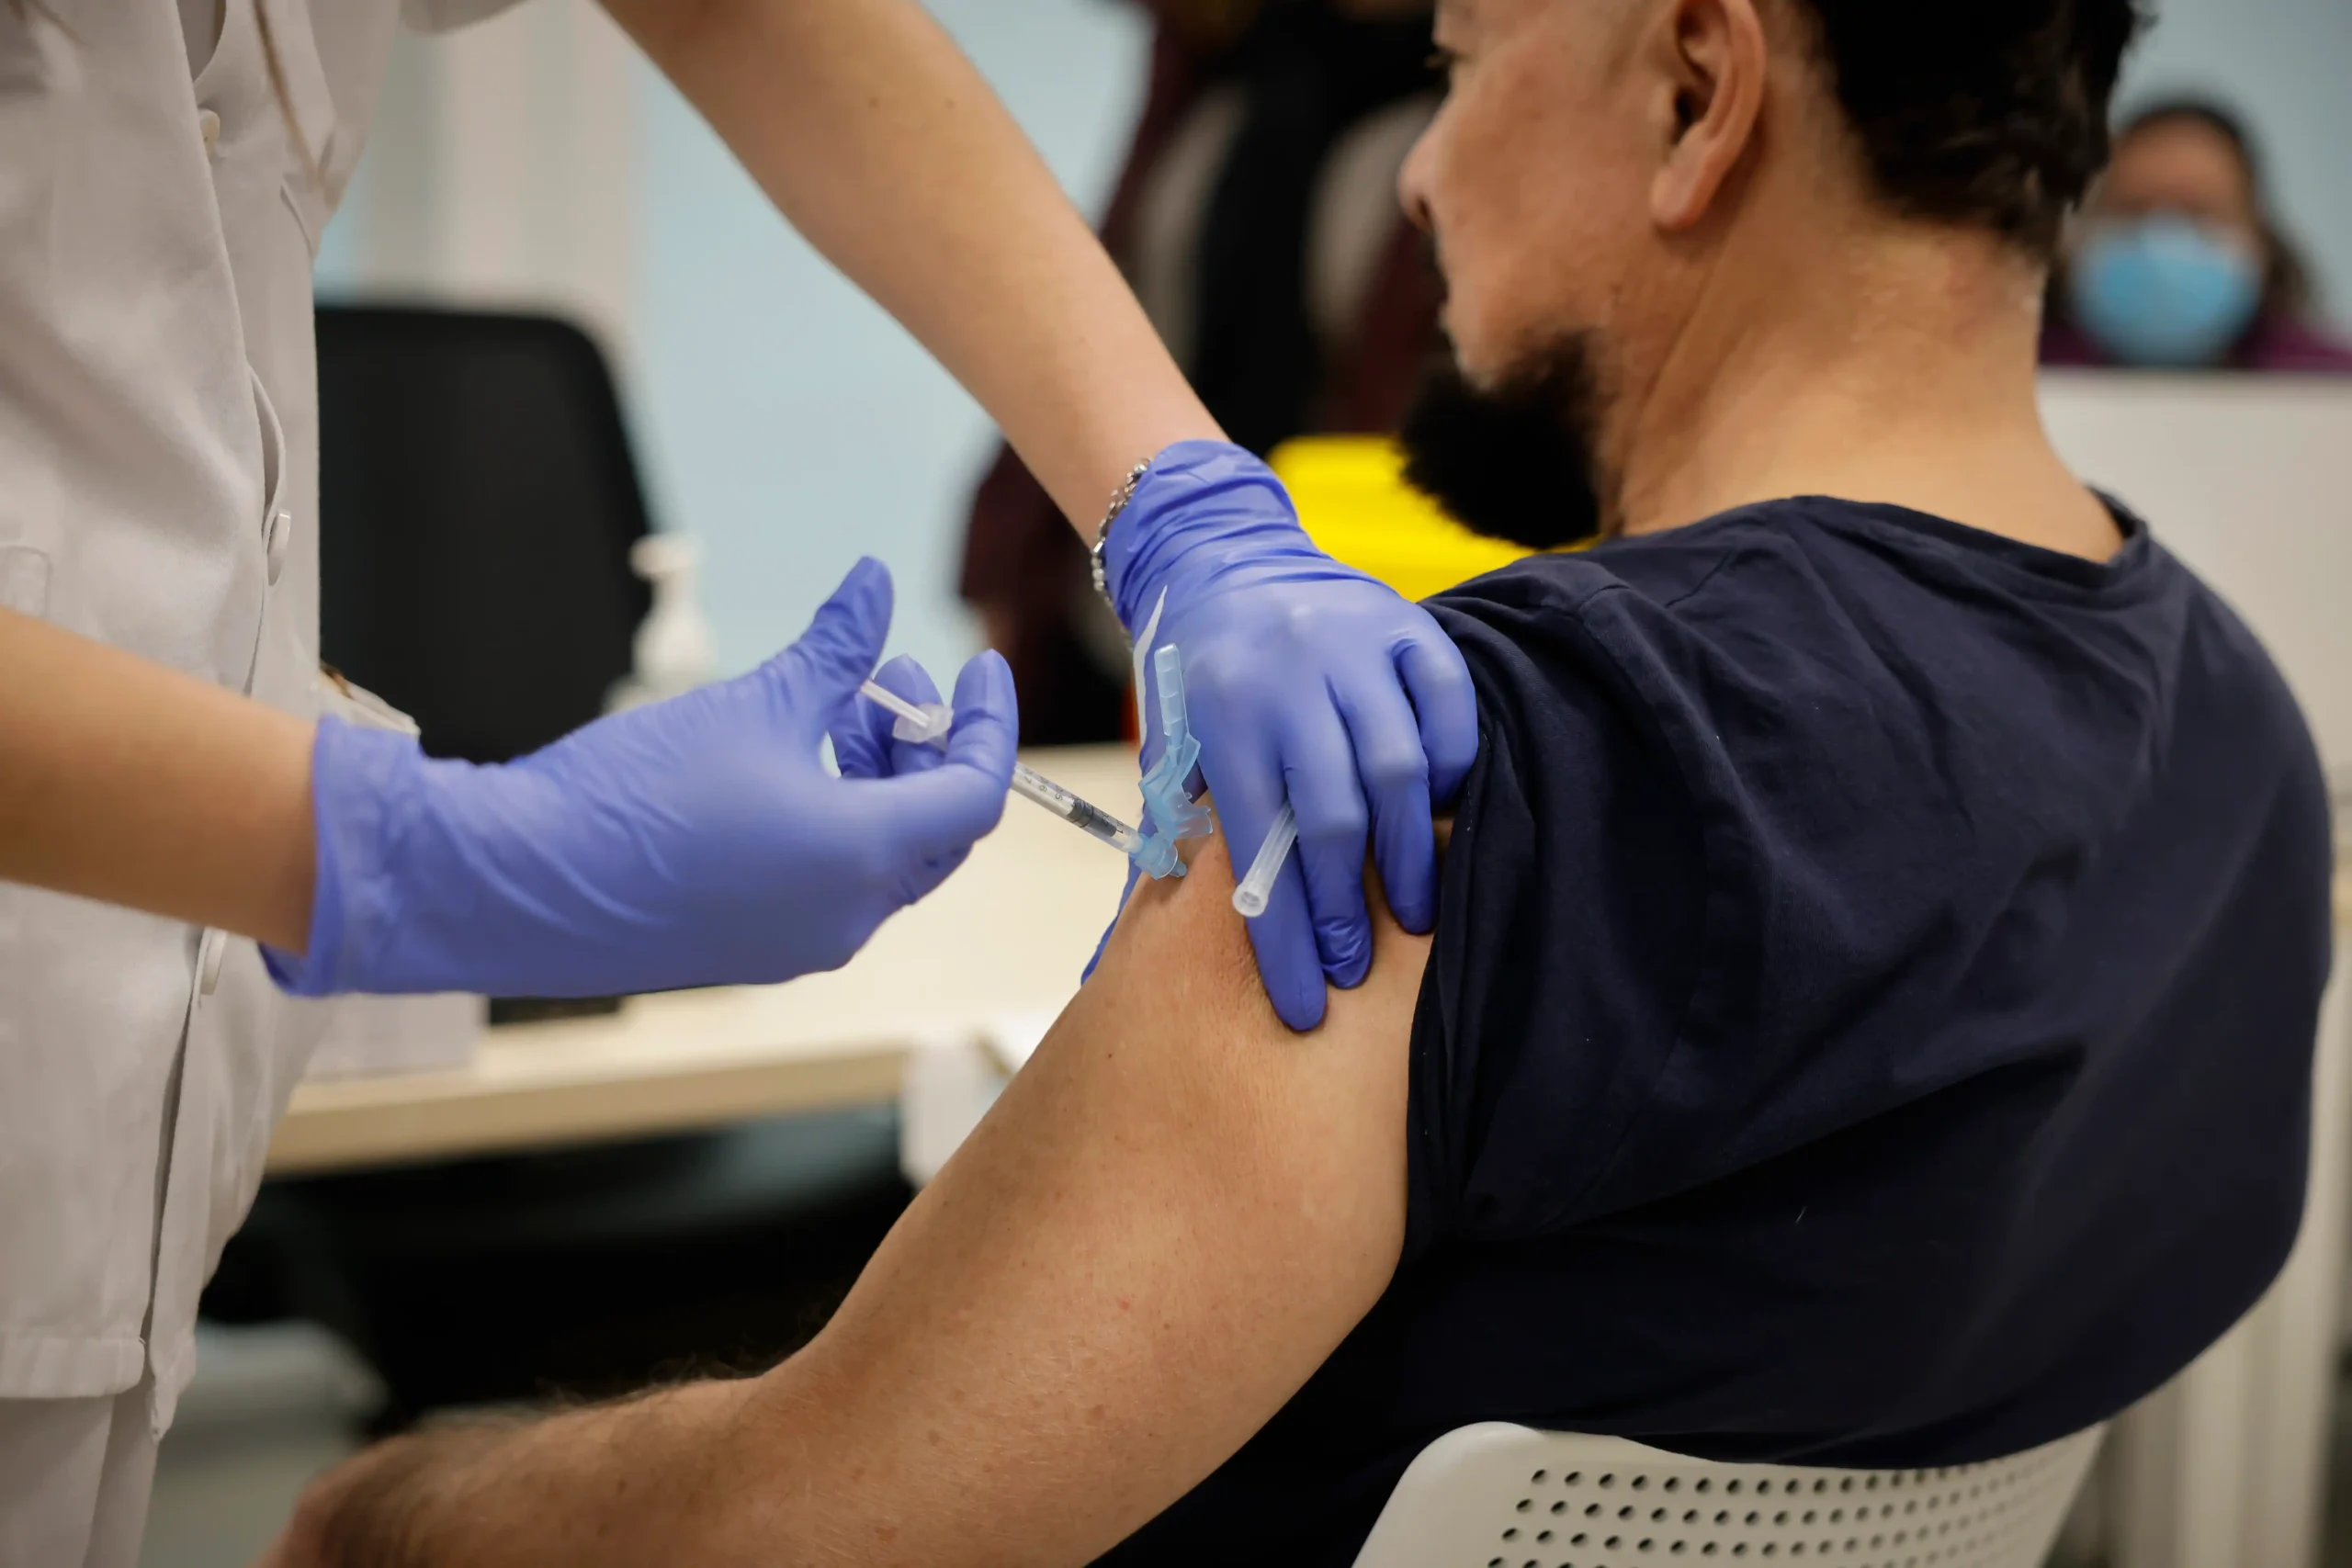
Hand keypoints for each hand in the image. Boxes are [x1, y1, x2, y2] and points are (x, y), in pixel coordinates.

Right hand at [267, 559, 1017, 997]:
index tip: (979, 665)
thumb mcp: (751, 703)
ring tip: (836, 706)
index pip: (975, 795)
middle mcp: (846, 918)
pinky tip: (787, 764)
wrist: (512, 882)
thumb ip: (832, 648)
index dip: (987, 724)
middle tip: (892, 674)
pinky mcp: (752, 948)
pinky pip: (828, 884)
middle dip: (927, 748)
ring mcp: (799, 944)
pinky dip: (835, 820)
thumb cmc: (632, 793)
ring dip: (877, 779)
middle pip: (937, 831)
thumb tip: (874, 581)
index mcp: (862, 859)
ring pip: (881, 859)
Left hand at [1103, 441, 1476, 1028]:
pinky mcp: (1407, 624)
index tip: (1308, 1004)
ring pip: (1398, 768)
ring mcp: (1354, 644)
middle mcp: (1289, 676)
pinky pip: (1449, 705)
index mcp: (1222, 713)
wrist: (1223, 560)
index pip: (1259, 847)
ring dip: (1410, 854)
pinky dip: (1453, 763)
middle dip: (1349, 908)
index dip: (1286, 936)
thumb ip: (1166, 838)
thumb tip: (1115, 957)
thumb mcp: (1166, 749)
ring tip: (1414, 913)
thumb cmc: (1194, 679)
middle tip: (1358, 966)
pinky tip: (1438, 809)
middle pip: (1335, 816)